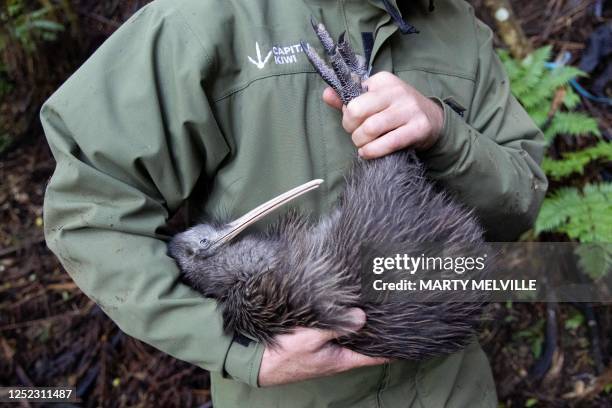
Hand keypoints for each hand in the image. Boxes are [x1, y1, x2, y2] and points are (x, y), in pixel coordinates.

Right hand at [257, 308, 387, 386]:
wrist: (255, 361)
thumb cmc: (284, 353)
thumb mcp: (311, 338)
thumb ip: (336, 326)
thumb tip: (362, 317)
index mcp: (341, 359)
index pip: (375, 356)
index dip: (392, 348)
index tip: (408, 338)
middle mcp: (337, 356)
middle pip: (364, 344)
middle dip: (377, 330)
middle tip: (392, 311)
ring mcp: (325, 351)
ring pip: (349, 337)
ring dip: (359, 324)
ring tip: (373, 305)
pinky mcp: (314, 344)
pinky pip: (335, 332)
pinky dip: (343, 321)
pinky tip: (345, 307)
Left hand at [323, 71, 443, 158]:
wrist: (433, 120)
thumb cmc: (396, 111)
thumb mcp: (374, 100)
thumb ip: (347, 99)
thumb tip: (326, 94)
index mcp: (382, 81)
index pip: (351, 99)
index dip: (347, 115)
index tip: (355, 122)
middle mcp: (396, 91)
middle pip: (357, 112)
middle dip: (351, 129)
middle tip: (357, 135)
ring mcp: (409, 109)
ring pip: (370, 128)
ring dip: (361, 142)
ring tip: (364, 145)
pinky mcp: (418, 128)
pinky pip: (388, 142)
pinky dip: (373, 151)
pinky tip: (368, 153)